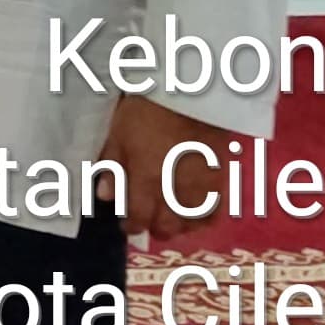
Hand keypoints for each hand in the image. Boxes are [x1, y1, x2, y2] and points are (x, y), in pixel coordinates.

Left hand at [101, 94, 242, 241]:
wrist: (192, 97)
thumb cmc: (148, 112)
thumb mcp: (119, 134)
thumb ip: (112, 167)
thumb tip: (105, 196)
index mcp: (146, 179)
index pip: (138, 217)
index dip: (131, 226)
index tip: (126, 225)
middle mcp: (173, 191)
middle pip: (165, 226)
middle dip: (152, 227)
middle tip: (146, 220)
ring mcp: (199, 190)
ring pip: (188, 225)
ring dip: (175, 227)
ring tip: (167, 219)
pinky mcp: (218, 183)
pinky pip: (212, 215)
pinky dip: (201, 221)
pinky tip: (192, 216)